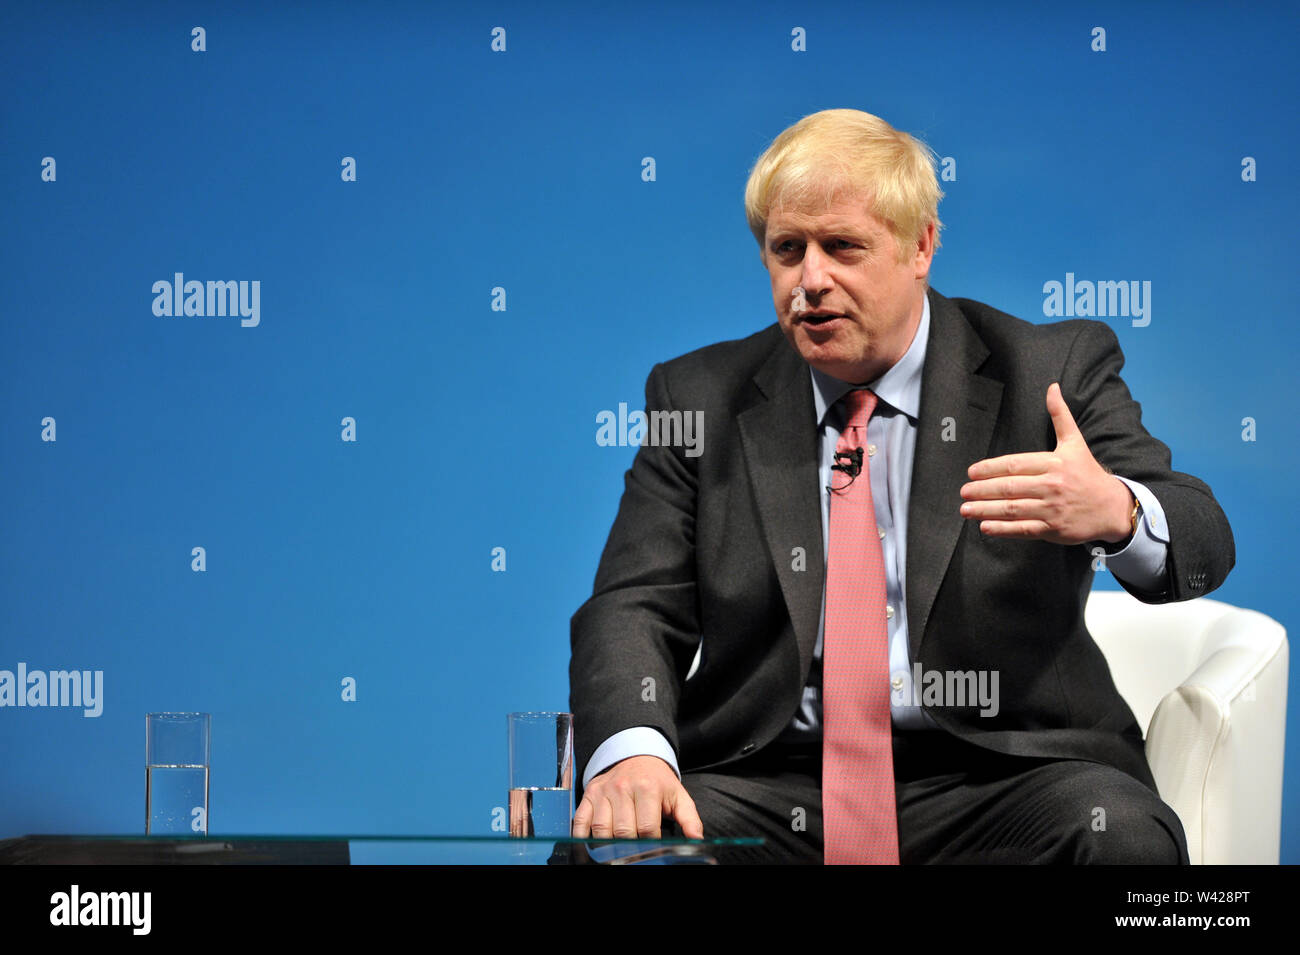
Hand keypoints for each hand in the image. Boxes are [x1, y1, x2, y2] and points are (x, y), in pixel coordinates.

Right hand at [571, 755, 703, 839]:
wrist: (636, 756)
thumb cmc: (658, 781)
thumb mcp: (678, 796)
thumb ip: (690, 818)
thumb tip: (696, 839)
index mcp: (648, 788)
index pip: (647, 828)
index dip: (651, 845)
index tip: (653, 851)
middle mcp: (623, 788)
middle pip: (623, 831)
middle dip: (630, 847)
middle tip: (635, 855)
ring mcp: (604, 791)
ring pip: (601, 829)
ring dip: (608, 845)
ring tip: (617, 852)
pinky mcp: (590, 793)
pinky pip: (581, 820)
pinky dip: (582, 836)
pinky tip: (592, 846)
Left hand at [959, 383, 1134, 545]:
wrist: (1113, 507)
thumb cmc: (1088, 474)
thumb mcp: (1075, 442)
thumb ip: (1060, 415)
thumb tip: (1052, 387)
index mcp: (1054, 463)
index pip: (1015, 465)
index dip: (991, 468)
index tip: (972, 472)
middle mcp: (1052, 486)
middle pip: (1010, 487)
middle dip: (983, 489)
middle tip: (964, 491)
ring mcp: (1053, 509)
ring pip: (1013, 509)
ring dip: (986, 510)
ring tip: (965, 510)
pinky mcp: (1054, 529)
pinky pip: (1024, 529)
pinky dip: (1003, 529)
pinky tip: (984, 526)